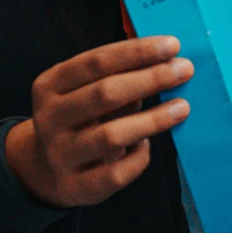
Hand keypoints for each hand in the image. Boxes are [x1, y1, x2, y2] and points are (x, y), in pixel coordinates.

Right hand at [4, 35, 192, 207]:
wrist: (46, 169)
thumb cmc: (81, 118)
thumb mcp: (86, 91)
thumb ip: (118, 76)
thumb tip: (168, 63)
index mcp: (50, 85)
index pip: (96, 62)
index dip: (137, 52)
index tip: (173, 45)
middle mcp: (49, 118)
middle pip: (104, 94)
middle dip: (150, 79)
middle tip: (185, 70)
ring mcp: (58, 155)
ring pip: (111, 135)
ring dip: (152, 119)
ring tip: (182, 108)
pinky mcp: (73, 187)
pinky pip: (115, 173)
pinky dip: (138, 157)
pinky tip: (148, 145)